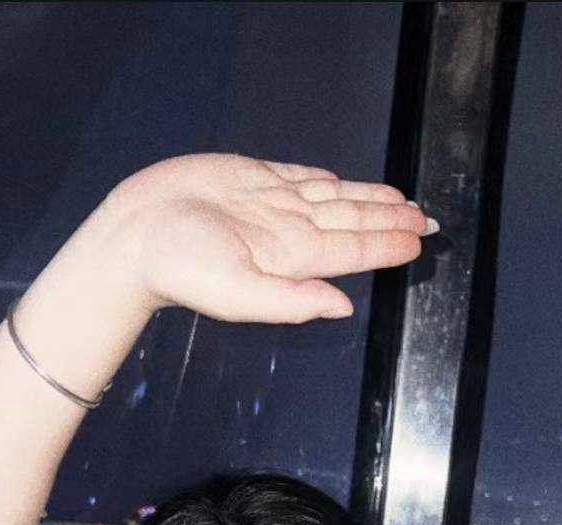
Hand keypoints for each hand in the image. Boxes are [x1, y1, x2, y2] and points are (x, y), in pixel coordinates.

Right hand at [94, 152, 433, 324]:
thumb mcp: (239, 294)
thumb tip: (341, 309)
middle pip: (351, 223)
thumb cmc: (180, 268)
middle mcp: (288, 232)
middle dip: (388, 222)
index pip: (352, 251)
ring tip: (399, 202)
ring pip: (332, 199)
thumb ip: (291, 303)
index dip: (386, 244)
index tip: (417, 240)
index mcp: (292, 259)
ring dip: (366, 200)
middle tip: (425, 220)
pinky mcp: (250, 179)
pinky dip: (322, 179)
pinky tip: (340, 182)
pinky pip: (297, 178)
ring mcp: (271, 204)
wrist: (136, 234)